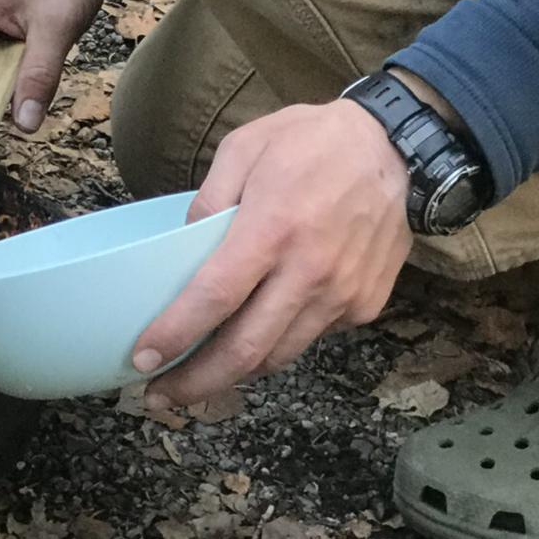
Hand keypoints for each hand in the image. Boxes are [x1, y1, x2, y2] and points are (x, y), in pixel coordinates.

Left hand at [132, 100, 412, 407]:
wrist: (396, 148)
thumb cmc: (312, 141)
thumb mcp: (245, 146)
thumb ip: (209, 197)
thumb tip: (182, 244)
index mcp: (273, 228)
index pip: (215, 298)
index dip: (174, 335)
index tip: (142, 358)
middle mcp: (310, 272)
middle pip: (246, 350)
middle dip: (197, 382)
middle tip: (161, 397)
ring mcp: (342, 295)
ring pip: (279, 356)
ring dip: (235, 375)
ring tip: (198, 378)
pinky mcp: (365, 306)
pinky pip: (311, 337)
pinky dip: (278, 343)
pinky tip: (256, 332)